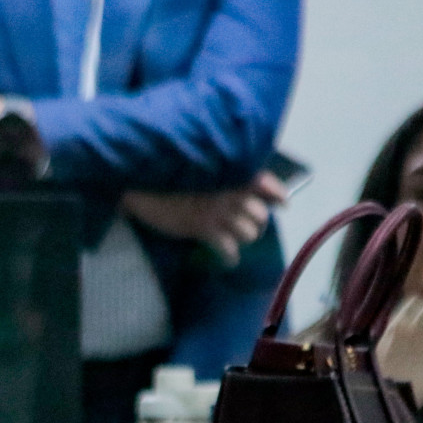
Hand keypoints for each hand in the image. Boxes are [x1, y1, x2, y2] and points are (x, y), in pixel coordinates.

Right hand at [121, 171, 288, 266]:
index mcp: (231, 171)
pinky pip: (228, 249)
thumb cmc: (165, 169)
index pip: (266, 183)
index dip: (277, 195)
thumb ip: (219, 170)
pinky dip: (231, 257)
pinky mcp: (203, 228)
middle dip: (255, 221)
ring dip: (244, 238)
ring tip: (234, 238)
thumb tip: (235, 182)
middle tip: (244, 223)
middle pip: (261, 215)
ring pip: (249, 233)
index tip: (283, 203)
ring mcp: (218, 210)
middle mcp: (231, 190)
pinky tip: (228, 259)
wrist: (140, 180)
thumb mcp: (196, 164)